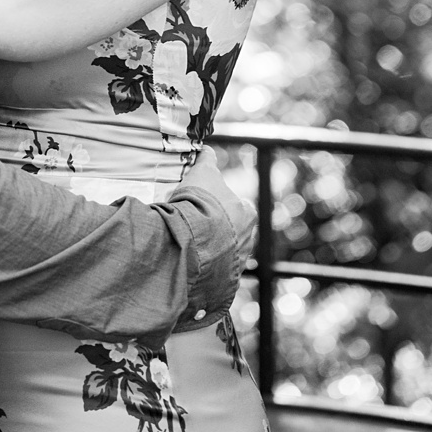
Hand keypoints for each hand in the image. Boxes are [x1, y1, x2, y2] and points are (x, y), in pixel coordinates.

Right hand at [165, 154, 256, 326]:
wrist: (193, 237)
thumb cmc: (201, 203)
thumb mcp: (203, 173)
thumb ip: (207, 161)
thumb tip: (207, 149)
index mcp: (246, 212)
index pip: (237, 205)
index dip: (218, 202)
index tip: (202, 202)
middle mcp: (247, 238)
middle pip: (231, 231)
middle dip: (214, 229)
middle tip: (191, 224)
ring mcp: (236, 262)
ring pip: (222, 253)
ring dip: (207, 250)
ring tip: (184, 244)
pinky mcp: (223, 282)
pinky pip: (213, 275)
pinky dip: (201, 270)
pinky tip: (184, 261)